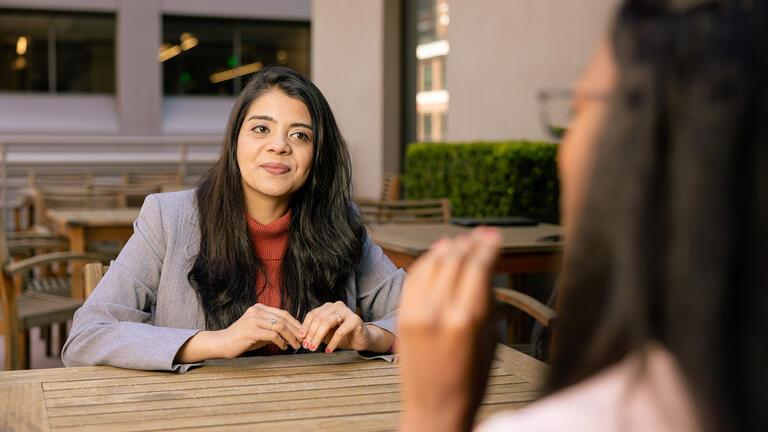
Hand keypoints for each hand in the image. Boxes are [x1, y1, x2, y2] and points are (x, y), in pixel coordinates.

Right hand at [176, 303, 301, 362]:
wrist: (222, 344)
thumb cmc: (242, 339)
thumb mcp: (259, 330)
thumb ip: (273, 329)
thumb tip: (293, 334)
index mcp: (259, 308)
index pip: (283, 313)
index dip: (295, 322)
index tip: (303, 332)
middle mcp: (257, 311)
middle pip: (283, 318)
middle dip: (295, 330)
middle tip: (303, 340)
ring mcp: (254, 320)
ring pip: (280, 326)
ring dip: (291, 337)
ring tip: (295, 345)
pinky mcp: (252, 330)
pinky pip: (273, 335)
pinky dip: (281, 342)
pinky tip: (284, 347)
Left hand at [301, 301, 371, 352]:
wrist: (361, 339)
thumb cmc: (342, 336)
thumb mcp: (326, 333)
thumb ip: (315, 332)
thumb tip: (300, 337)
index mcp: (328, 307)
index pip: (312, 314)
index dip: (305, 326)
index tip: (301, 338)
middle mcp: (336, 306)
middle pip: (318, 318)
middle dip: (311, 334)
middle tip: (307, 346)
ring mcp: (346, 311)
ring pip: (327, 323)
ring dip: (318, 337)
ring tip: (314, 348)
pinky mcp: (355, 320)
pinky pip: (340, 331)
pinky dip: (332, 342)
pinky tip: (328, 350)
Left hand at [398, 227, 500, 431]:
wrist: (434, 410)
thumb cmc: (471, 381)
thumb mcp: (490, 341)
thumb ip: (486, 303)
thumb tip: (484, 269)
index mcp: (466, 320)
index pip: (477, 267)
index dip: (487, 246)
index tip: (494, 235)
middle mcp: (438, 313)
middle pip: (455, 261)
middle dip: (470, 243)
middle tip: (482, 234)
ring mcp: (415, 314)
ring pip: (432, 264)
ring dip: (448, 248)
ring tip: (461, 240)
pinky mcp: (402, 318)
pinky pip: (414, 278)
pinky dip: (427, 262)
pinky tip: (438, 254)